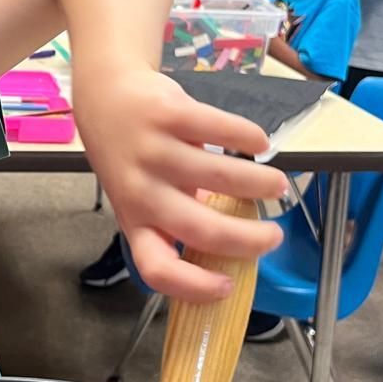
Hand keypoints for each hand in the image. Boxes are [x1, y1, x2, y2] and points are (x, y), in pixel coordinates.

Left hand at [75, 67, 284, 301]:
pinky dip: (250, 139)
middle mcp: (141, 191)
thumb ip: (176, 218)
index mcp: (134, 220)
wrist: (105, 95)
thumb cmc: (131, 155)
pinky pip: (222, 130)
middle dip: (249, 240)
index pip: (156, 268)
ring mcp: (154, 151)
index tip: (227, 286)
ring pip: (220, 176)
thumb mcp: (143, 195)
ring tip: (277, 186)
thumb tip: (231, 244)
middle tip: (274, 236)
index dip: (193, 286)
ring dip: (261, 185)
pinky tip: (259, 144)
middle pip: (201, 229)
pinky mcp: (169, 114)